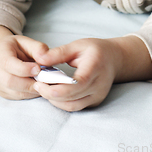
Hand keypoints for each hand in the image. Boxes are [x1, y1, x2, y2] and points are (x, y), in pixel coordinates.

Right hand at [0, 25, 47, 99]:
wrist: (0, 54)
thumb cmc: (15, 47)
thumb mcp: (26, 41)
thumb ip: (38, 48)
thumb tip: (47, 58)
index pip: (8, 63)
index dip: (23, 68)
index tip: (38, 69)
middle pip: (10, 81)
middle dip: (29, 82)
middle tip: (44, 79)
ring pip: (14, 92)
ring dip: (31, 89)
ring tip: (42, 82)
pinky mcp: (2, 92)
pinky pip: (17, 97)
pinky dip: (29, 93)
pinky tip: (36, 86)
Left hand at [33, 35, 151, 111]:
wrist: (114, 58)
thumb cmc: (95, 50)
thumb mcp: (77, 45)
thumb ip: (59, 53)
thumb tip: (40, 59)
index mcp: (95, 67)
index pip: (78, 84)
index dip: (57, 87)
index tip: (40, 82)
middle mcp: (99, 85)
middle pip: (72, 98)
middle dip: (50, 94)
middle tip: (37, 84)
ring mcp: (98, 96)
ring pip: (72, 106)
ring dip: (55, 100)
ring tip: (43, 88)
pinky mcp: (95, 102)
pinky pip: (76, 107)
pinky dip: (62, 102)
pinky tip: (54, 92)